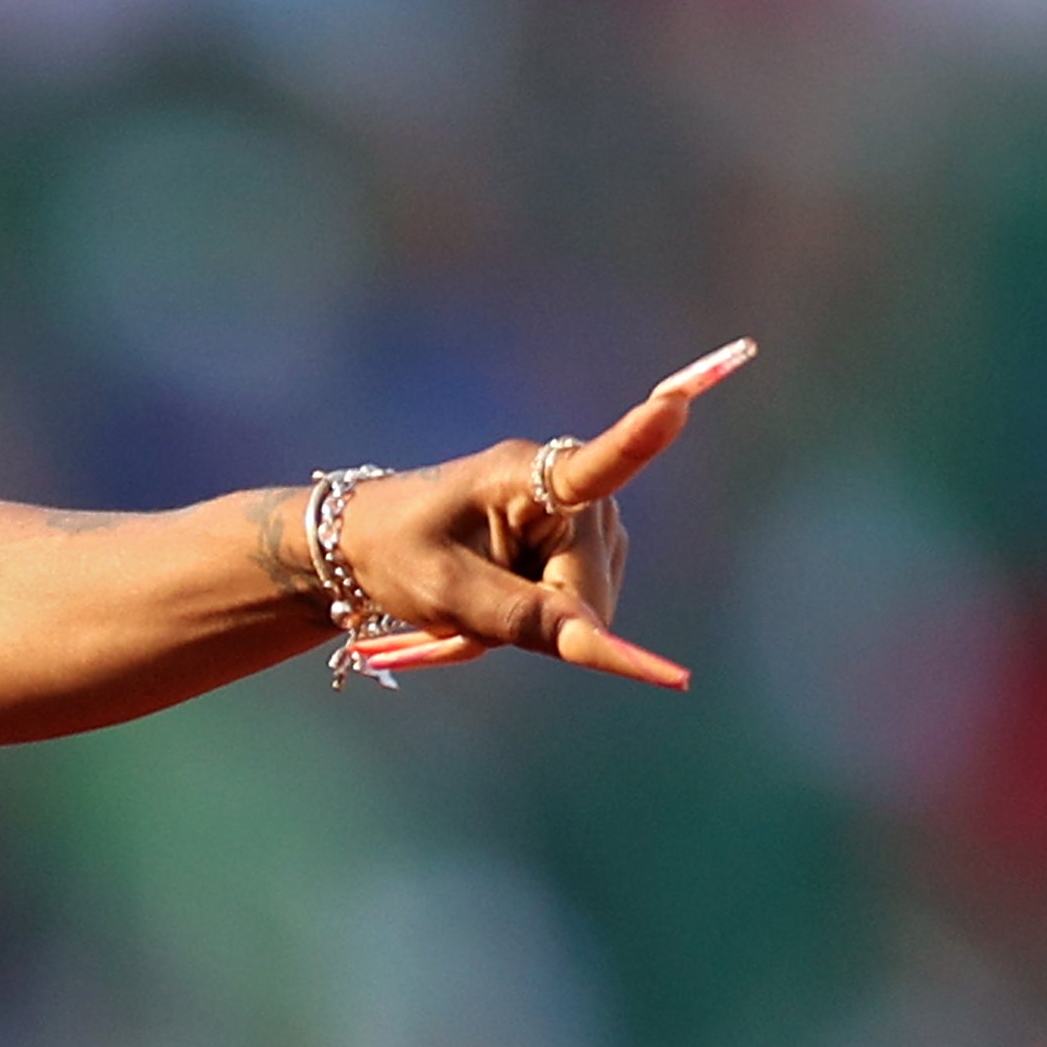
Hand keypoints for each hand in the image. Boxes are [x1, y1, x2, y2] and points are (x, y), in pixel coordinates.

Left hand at [325, 341, 752, 685]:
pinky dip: (537, 624)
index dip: (640, 438)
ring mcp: (587, 521)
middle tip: (469, 619)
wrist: (370, 544)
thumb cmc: (399, 552)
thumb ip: (520, 616)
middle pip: (590, 591)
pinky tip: (500, 604)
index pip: (597, 464)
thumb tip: (594, 643)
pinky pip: (580, 611)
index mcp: (528, 475)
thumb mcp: (446, 590)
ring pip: (588, 609)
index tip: (676, 404)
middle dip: (539, 624)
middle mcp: (573, 490)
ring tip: (479, 603)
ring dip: (534, 625)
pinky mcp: (587, 550)